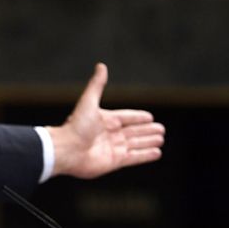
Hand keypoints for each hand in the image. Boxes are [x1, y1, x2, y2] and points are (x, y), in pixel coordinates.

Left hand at [49, 63, 164, 178]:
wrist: (66, 150)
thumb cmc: (76, 126)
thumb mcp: (88, 102)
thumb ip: (97, 85)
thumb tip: (101, 66)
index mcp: (104, 120)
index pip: (125, 117)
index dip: (137, 117)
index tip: (150, 117)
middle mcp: (109, 134)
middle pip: (133, 131)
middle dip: (146, 130)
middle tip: (161, 129)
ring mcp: (112, 148)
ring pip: (135, 144)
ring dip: (148, 141)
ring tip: (160, 139)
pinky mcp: (115, 161)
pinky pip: (134, 157)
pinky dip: (146, 155)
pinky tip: (157, 153)